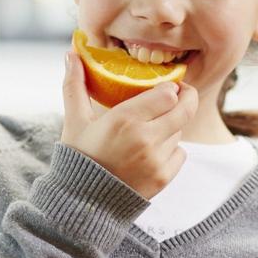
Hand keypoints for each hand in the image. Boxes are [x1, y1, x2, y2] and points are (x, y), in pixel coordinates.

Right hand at [60, 50, 196, 198]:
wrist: (83, 203)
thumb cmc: (79, 157)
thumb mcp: (75, 121)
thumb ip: (75, 85)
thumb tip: (71, 55)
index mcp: (124, 119)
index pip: (167, 93)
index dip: (170, 87)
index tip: (166, 85)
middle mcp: (145, 138)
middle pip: (184, 109)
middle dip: (187, 98)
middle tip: (181, 94)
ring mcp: (157, 160)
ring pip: (180, 131)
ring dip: (171, 127)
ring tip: (151, 130)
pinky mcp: (164, 178)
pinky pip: (181, 153)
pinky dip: (171, 150)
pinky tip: (152, 152)